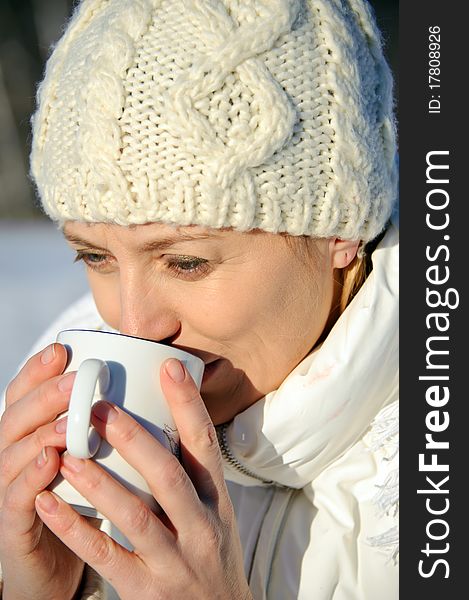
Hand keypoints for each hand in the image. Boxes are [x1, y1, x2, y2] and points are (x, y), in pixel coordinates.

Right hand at [0, 344, 85, 599]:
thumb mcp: (87, 458)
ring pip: (13, 453)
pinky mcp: (13, 525)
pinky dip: (32, 479)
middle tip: (75, 379)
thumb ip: (99, 427)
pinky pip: (17, 499)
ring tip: (68, 421)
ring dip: (40, 434)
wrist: (57, 566)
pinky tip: (52, 463)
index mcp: (32, 435)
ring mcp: (8, 490)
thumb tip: (140, 386)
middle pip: (17, 417)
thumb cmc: (79, 502)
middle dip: (46, 395)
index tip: (63, 349)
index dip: (38, 371)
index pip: (25, 395)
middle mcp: (14, 457)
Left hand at [34, 358, 251, 599]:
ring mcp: (175, 560)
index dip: (187, 404)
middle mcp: (201, 525)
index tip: (167, 367)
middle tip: (98, 407)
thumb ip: (192, 470)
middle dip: (132, 437)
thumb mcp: (215, 509)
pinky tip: (48, 504)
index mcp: (216, 498)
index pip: (204, 443)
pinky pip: (107, 557)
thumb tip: (168, 414)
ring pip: (135, 516)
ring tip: (66, 453)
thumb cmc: (211, 551)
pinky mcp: (147, 590)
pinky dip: (75, 529)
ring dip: (99, 482)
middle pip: (167, 474)